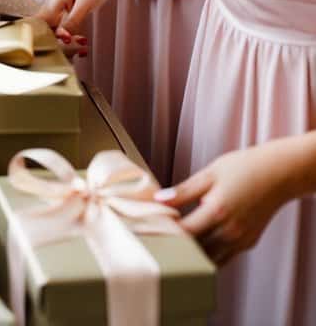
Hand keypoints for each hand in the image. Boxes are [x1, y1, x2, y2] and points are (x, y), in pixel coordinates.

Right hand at [39, 0, 120, 33]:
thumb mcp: (88, 2)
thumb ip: (73, 19)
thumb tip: (62, 34)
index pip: (41, 21)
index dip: (48, 35)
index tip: (64, 41)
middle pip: (46, 22)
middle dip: (58, 35)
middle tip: (76, 41)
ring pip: (53, 19)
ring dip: (64, 30)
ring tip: (80, 38)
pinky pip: (60, 14)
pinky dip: (68, 24)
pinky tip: (79, 28)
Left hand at [158, 143, 293, 264]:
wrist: (277, 174)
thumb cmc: (242, 168)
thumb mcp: (209, 173)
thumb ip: (184, 190)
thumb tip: (159, 199)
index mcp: (216, 211)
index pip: (184, 232)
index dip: (165, 231)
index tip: (150, 226)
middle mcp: (229, 232)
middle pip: (194, 250)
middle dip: (176, 245)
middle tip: (158, 236)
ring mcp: (240, 241)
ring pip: (209, 259)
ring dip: (193, 253)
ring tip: (175, 241)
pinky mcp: (247, 244)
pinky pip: (223, 257)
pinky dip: (209, 254)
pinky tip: (198, 241)